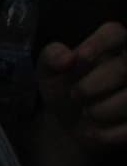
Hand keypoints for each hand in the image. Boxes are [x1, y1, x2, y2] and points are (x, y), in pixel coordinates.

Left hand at [37, 21, 126, 156]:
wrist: (67, 125)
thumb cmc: (62, 86)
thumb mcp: (47, 70)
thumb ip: (51, 57)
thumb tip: (66, 58)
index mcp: (109, 44)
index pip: (115, 32)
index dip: (100, 43)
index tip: (80, 58)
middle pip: (126, 67)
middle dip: (98, 82)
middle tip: (75, 95)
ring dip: (106, 109)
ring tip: (86, 114)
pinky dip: (111, 133)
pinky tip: (93, 133)